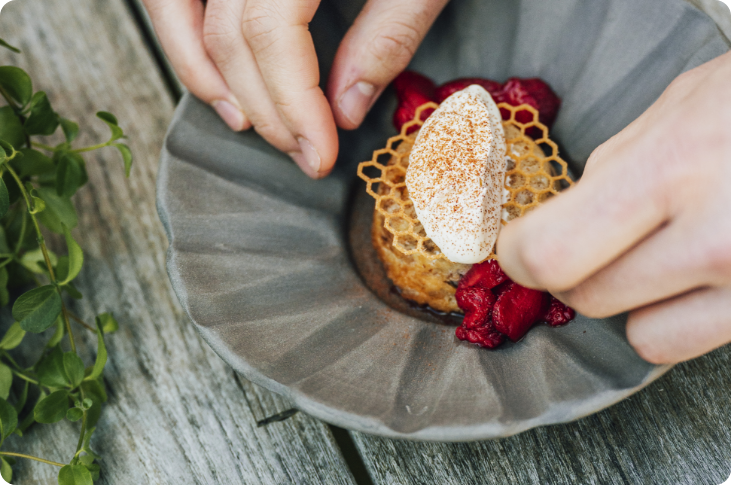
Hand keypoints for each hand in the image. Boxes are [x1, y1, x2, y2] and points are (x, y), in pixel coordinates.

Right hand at [141, 0, 448, 178]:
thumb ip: (387, 34)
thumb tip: (347, 108)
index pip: (269, 33)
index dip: (292, 105)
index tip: (319, 154)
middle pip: (228, 30)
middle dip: (264, 105)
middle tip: (301, 150)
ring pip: (179, 3)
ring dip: (208, 73)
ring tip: (247, 122)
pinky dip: (187, 29)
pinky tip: (217, 71)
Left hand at [497, 51, 730, 364]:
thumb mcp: (683, 105)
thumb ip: (615, 167)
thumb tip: (562, 215)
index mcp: (675, 166)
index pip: (552, 252)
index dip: (519, 254)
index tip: (516, 247)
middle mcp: (718, 238)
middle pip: (587, 297)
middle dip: (574, 271)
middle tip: (591, 241)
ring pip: (638, 335)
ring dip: (632, 300)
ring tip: (662, 253)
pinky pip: (689, 342)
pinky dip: (678, 317)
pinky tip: (697, 274)